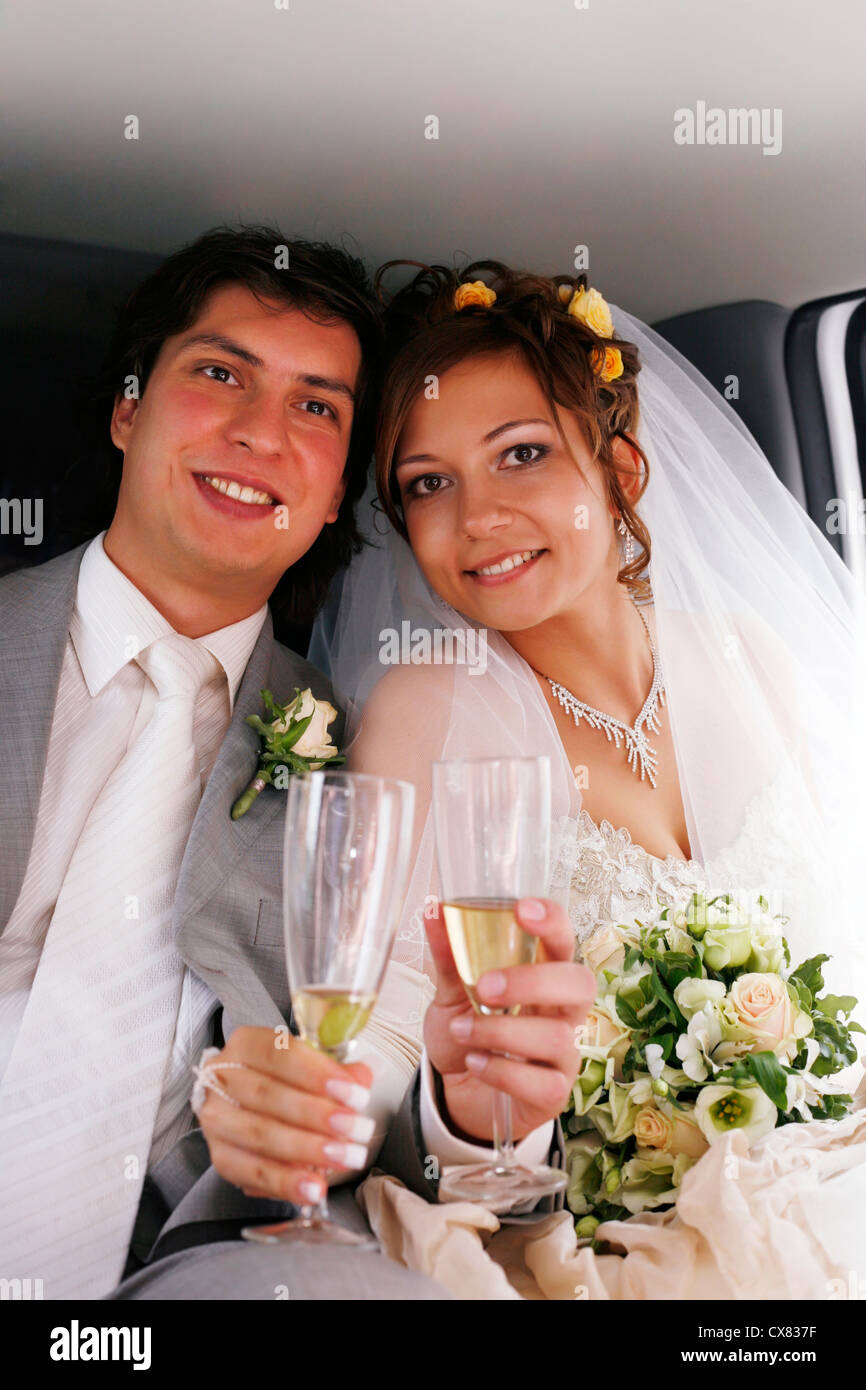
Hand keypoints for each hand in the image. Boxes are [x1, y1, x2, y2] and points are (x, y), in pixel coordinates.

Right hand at [197, 1026, 374, 1204]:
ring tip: (343, 1158)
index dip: (317, 1074)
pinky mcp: (219, 1155)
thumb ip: (338, 1071)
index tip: (353, 1092)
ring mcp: (217, 1118)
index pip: (279, 1054)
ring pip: (260, 1134)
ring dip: (307, 1149)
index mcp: (246, 1045)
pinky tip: (313, 1187)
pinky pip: (250, 1173)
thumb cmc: (283, 1082)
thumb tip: (365, 1074)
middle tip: (356, 1128)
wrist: (248, 1106)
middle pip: (268, 1095)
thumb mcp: (311, 1067)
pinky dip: (285, 1182)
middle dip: (318, 1115)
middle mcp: (224, 1078)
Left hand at [424, 897, 594, 1142]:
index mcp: (544, 976)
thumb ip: (448, 956)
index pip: (563, 941)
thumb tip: (433, 911)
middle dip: (533, 981)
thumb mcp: (451, 993)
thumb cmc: (466, 1034)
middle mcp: (562, 1012)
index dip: (552, 922)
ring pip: (556, 1037)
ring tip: (463, 1031)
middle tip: (485, 987)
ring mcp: (563, 1055)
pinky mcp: (553, 1095)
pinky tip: (475, 1063)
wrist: (459, 1092)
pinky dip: (502, 1072)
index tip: (522, 909)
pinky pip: (542, 1084)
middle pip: (579, 985)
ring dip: (500, 1032)